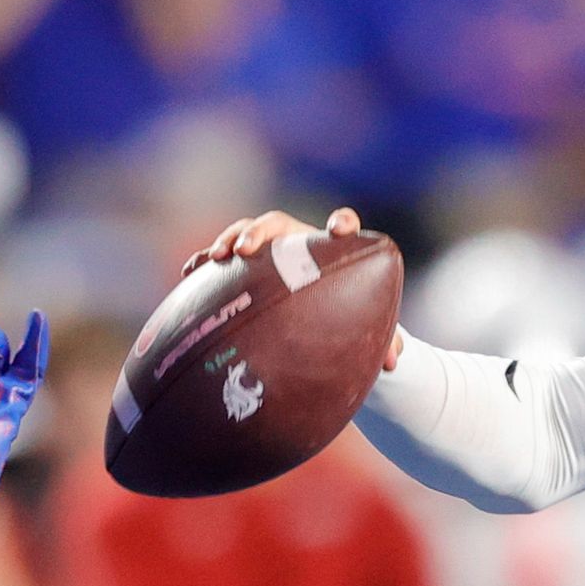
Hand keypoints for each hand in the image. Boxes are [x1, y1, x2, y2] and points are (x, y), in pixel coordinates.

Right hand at [193, 207, 399, 368]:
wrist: (319, 318)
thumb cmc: (346, 317)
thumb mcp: (366, 329)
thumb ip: (385, 339)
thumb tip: (393, 363)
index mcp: (332, 251)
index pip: (342, 225)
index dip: (342, 222)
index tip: (340, 227)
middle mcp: (298, 243)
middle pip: (277, 223)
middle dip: (259, 231)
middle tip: (245, 249)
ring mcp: (268, 252)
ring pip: (245, 233)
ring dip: (228, 239)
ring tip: (213, 258)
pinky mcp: (245, 268)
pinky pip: (222, 259)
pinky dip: (205, 262)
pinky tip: (190, 273)